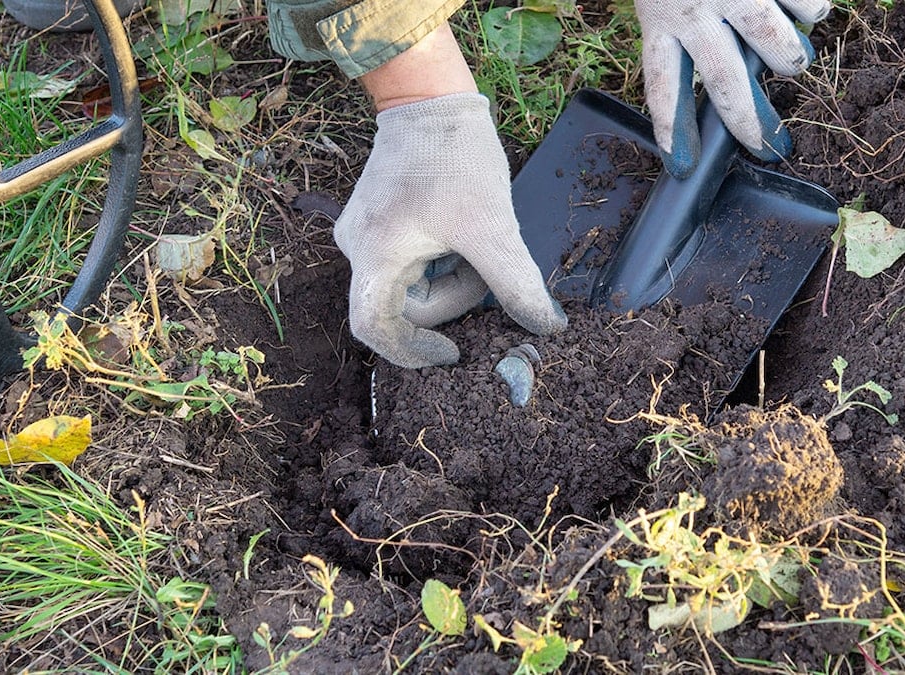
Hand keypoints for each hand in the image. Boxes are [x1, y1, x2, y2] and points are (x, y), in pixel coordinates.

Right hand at [334, 93, 566, 367]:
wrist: (432, 99)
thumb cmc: (455, 158)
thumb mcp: (492, 226)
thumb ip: (516, 283)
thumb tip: (546, 328)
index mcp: (373, 255)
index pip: (375, 329)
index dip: (414, 350)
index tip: (454, 351)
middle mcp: (357, 249)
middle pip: (405, 306)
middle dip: (453, 296)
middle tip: (485, 266)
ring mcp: (365, 235)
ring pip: (412, 284)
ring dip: (451, 275)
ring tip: (474, 237)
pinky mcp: (378, 223)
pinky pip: (411, 261)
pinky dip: (442, 258)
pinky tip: (460, 229)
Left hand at [634, 0, 829, 176]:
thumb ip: (686, 31)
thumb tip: (730, 85)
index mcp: (659, 18)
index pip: (663, 85)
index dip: (673, 127)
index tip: (682, 165)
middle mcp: (695, 9)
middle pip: (725, 81)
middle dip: (748, 122)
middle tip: (769, 150)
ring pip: (776, 45)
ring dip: (790, 59)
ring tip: (793, 60)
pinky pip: (809, 8)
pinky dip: (812, 13)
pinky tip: (806, 13)